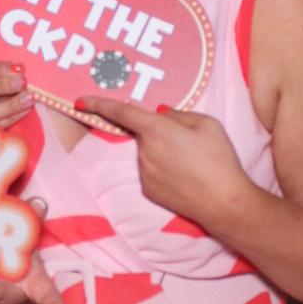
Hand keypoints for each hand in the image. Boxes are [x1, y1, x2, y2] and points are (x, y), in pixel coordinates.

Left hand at [74, 99, 251, 232]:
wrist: (223, 202)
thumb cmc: (219, 159)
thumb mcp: (207, 124)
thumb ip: (178, 114)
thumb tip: (160, 114)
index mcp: (156, 129)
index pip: (121, 112)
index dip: (98, 104)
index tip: (79, 101)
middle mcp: (143, 151)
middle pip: (144, 134)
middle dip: (160, 134)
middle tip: (190, 144)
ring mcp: (143, 173)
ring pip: (149, 153)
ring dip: (164, 152)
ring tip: (193, 163)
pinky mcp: (148, 191)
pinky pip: (152, 171)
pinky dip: (164, 170)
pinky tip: (186, 178)